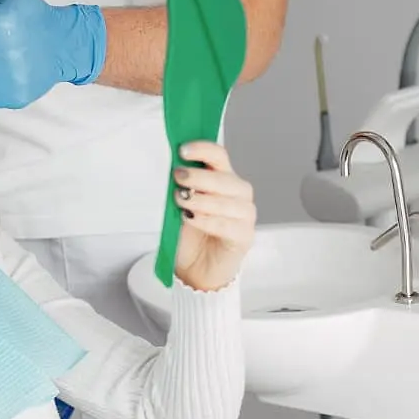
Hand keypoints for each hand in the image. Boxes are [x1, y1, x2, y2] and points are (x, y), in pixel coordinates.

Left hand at [172, 141, 255, 291]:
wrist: (195, 269)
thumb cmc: (190, 236)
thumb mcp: (180, 206)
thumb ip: (182, 187)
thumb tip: (173, 168)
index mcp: (223, 180)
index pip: (219, 156)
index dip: (203, 149)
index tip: (182, 150)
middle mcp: (238, 194)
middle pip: (224, 178)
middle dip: (199, 176)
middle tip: (177, 178)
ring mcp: (245, 215)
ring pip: (227, 201)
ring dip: (200, 199)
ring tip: (180, 202)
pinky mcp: (245, 236)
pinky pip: (228, 224)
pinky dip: (207, 220)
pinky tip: (191, 218)